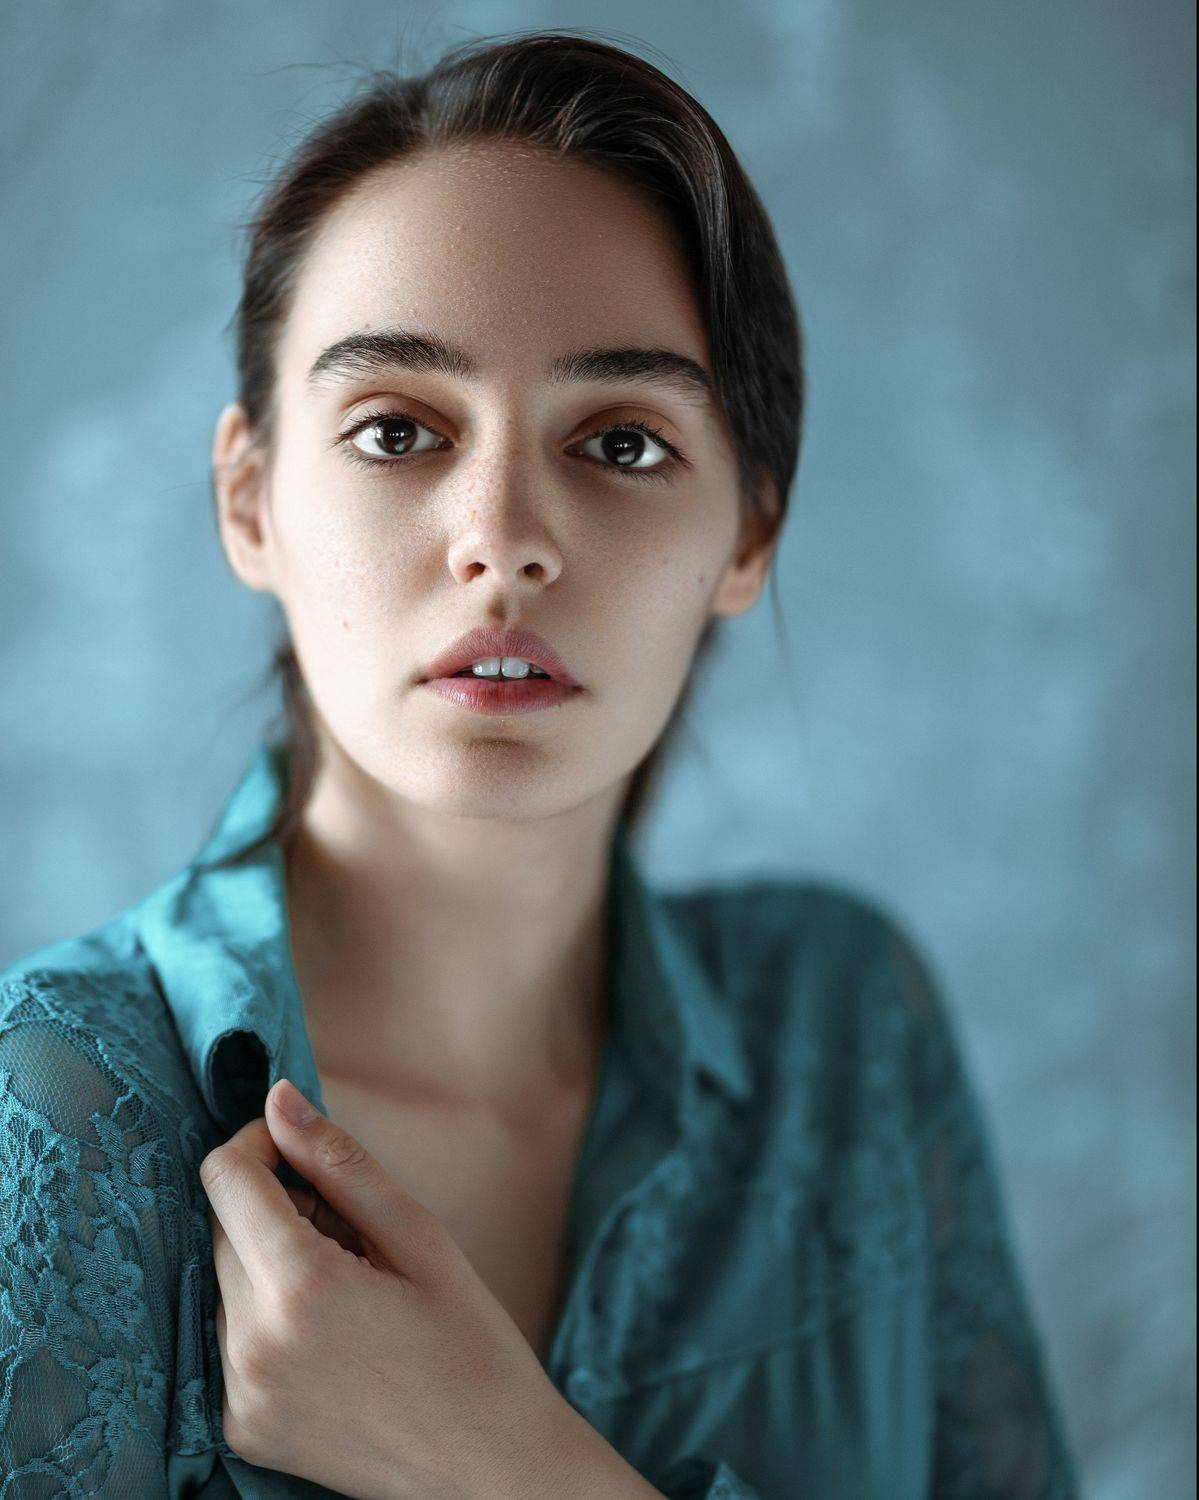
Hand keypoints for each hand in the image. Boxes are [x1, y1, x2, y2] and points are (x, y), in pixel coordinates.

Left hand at [199, 1076, 588, 1499]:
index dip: (259, 1143)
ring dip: (270, 1259)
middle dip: (274, 1203)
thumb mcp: (418, 1236)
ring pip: (224, 1281)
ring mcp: (239, 1395)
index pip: (226, 1178)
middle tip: (352, 1225)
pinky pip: (231, 1339)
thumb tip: (278, 1099)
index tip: (302, 1147)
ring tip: (351, 1282)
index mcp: (299, 1286)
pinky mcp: (240, 1428)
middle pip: (223, 1228)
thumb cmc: (471, 1344)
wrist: (490, 1468)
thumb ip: (339, 1163)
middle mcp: (250, 1345)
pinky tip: (336, 1330)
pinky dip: (268, 1314)